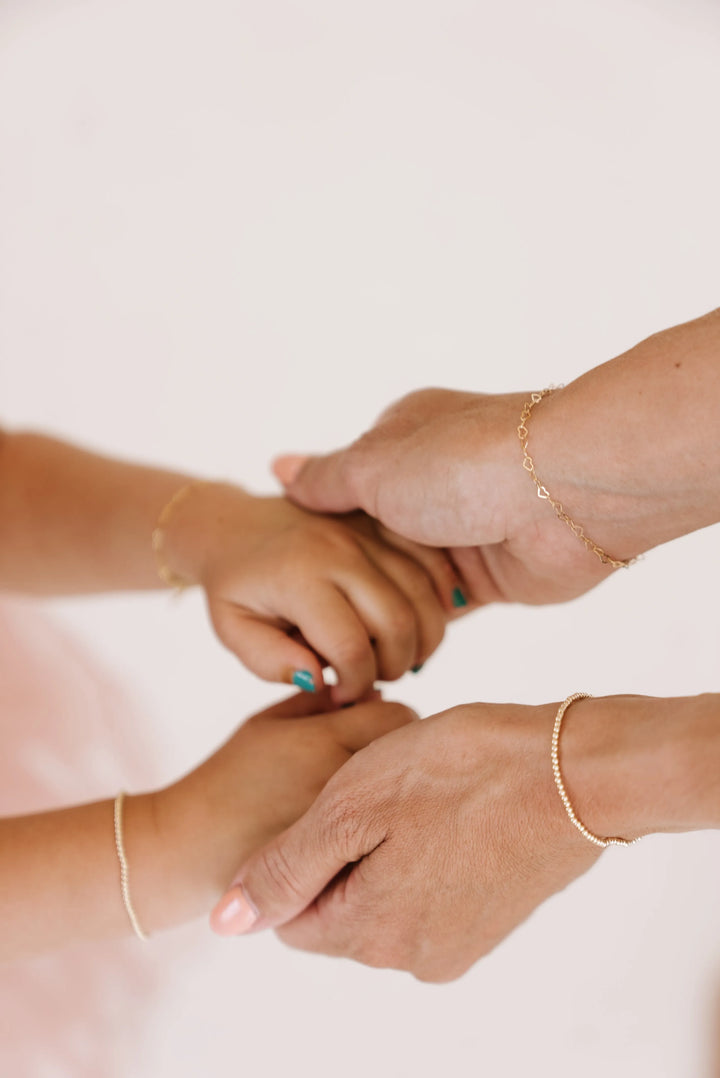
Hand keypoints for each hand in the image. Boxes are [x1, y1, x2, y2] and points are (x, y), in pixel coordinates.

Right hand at [144, 690, 416, 931]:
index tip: (379, 731)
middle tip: (382, 767)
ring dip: (394, 797)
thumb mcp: (266, 725)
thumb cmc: (228, 779)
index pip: (397, 716)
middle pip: (408, 762)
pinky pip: (384, 847)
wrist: (188, 851)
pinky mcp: (341, 871)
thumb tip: (372, 692)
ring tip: (374, 802)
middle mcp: (341, 787)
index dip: (392, 718)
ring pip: (400, 804)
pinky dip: (381, 836)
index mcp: (321, 742)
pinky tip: (362, 836)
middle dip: (401, 757)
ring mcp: (345, 835)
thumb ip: (319, 703)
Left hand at [166, 485, 463, 702]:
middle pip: (399, 621)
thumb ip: (269, 661)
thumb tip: (319, 680)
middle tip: (369, 677)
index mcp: (299, 576)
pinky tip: (413, 627)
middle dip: (393, 665)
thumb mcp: (232, 629)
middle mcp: (340, 549)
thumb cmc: (235, 587)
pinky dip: (435, 604)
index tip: (339, 693)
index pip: (351, 646)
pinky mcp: (385, 528)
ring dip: (419, 640)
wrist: (238, 526)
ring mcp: (368, 533)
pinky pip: (432, 568)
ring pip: (424, 596)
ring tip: (389, 656)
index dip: (355, 684)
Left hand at [210, 700, 601, 980]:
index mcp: (370, 933)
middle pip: (340, 904)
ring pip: (385, 894)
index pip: (292, 913)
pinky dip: (427, 850)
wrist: (578, 770)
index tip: (341, 802)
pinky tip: (452, 807)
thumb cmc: (461, 771)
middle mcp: (412, 958)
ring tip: (424, 793)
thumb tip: (228, 921)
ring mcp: (458, 944)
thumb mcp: (353, 805)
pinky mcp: (491, 922)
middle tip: (387, 788)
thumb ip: (287, 868)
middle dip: (347, 847)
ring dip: (388, 845)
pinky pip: (430, 890)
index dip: (304, 850)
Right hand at [272, 388, 635, 606]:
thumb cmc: (461, 463)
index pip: (345, 486)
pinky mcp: (488, 576)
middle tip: (304, 616)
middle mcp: (432, 484)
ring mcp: (461, 530)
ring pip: (405, 578)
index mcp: (401, 440)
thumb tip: (278, 468)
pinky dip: (416, 626)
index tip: (283, 566)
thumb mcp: (373, 464)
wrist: (562, 492)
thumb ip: (326, 478)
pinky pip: (440, 608)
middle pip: (373, 539)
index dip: (315, 526)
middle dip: (348, 573)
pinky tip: (381, 649)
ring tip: (337, 640)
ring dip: (382, 605)